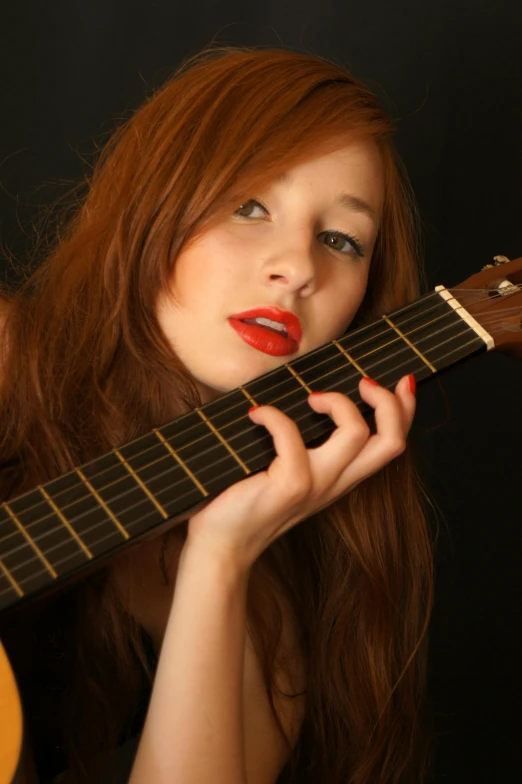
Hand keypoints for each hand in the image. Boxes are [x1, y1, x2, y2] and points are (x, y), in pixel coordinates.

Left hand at [186, 375, 415, 570]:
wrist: (223, 545)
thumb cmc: (250, 500)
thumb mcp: (292, 471)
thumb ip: (308, 445)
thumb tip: (309, 398)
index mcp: (342, 478)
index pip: (392, 445)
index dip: (405, 411)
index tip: (401, 382)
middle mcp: (336, 484)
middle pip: (391, 442)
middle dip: (388, 403)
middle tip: (363, 382)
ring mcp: (315, 486)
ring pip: (357, 434)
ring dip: (337, 402)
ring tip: (311, 398)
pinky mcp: (289, 486)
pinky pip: (292, 435)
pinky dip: (273, 416)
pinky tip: (256, 415)